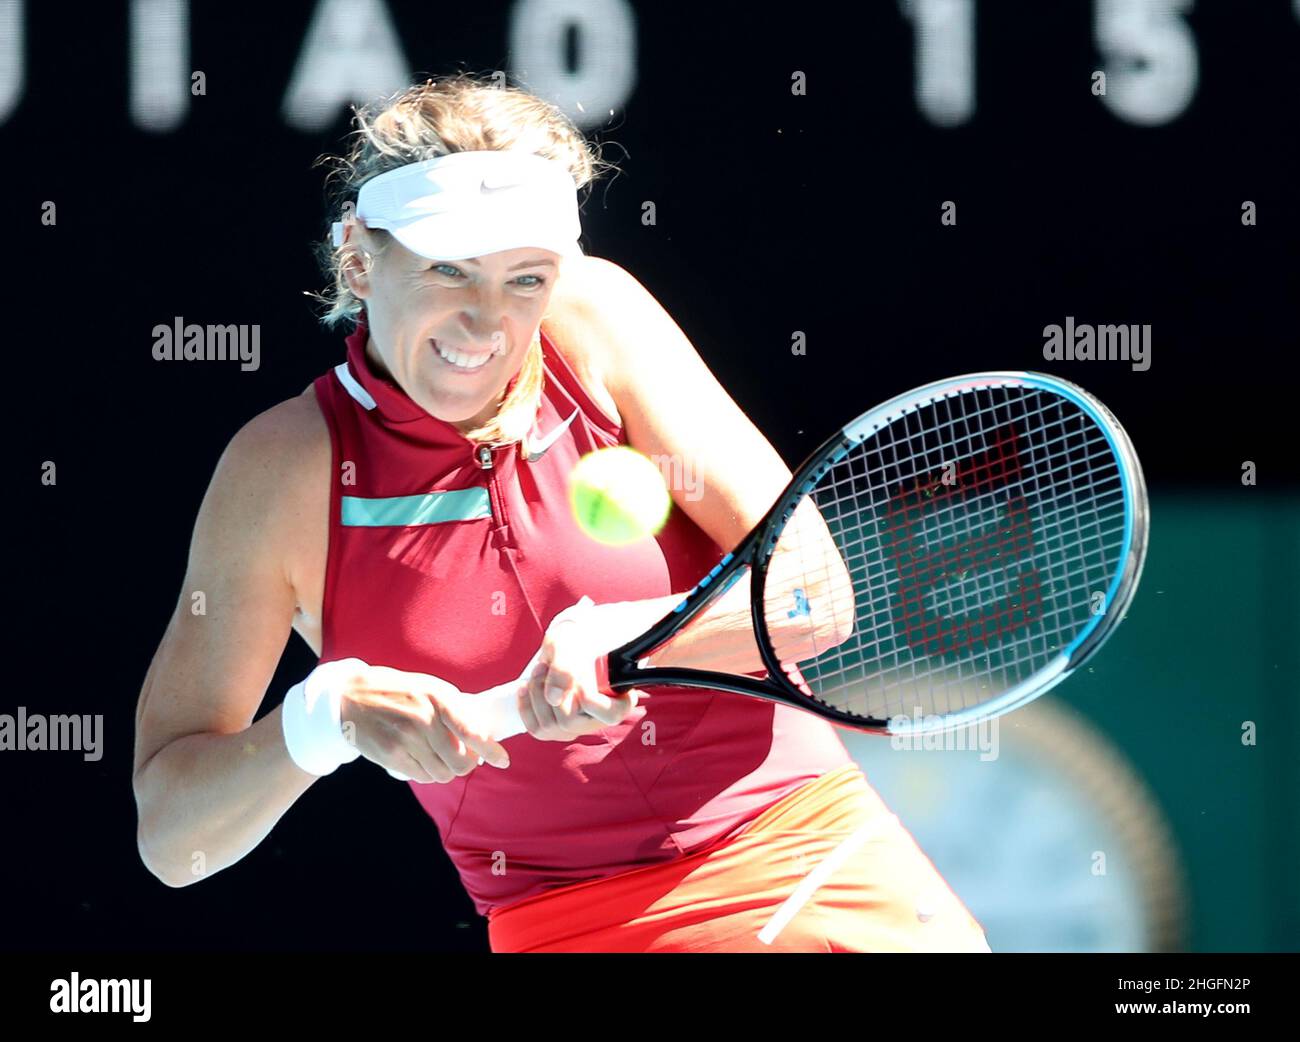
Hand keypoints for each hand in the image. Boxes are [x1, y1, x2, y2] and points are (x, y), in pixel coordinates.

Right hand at [337, 664, 511, 781]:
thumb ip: (456, 709)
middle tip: (465, 758)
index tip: (502, 760)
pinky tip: (423, 760)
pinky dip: (429, 774)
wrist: (352, 698)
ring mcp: (406, 740)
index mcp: (438, 698)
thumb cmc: (400, 692)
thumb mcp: (430, 688)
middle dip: (467, 764)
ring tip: (440, 756)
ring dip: (447, 770)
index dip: (490, 749)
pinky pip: (422, 777)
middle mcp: (424, 719)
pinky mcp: (392, 756)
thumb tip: (483, 736)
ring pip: (442, 773)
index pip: (471, 730)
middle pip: (460, 762)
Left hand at [515, 596, 646, 741]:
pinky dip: (525, 705)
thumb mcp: (569, 644)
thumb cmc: (574, 642)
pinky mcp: (557, 729)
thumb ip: (565, 668)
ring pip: (550, 726)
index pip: (610, 714)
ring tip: (540, 669)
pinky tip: (525, 687)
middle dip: (551, 690)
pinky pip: (536, 729)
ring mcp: (577, 727)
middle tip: (547, 665)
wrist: (565, 645)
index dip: (589, 697)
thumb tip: (554, 698)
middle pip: (570, 721)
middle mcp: (598, 719)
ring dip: (536, 693)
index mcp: (619, 699)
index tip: (578, 677)